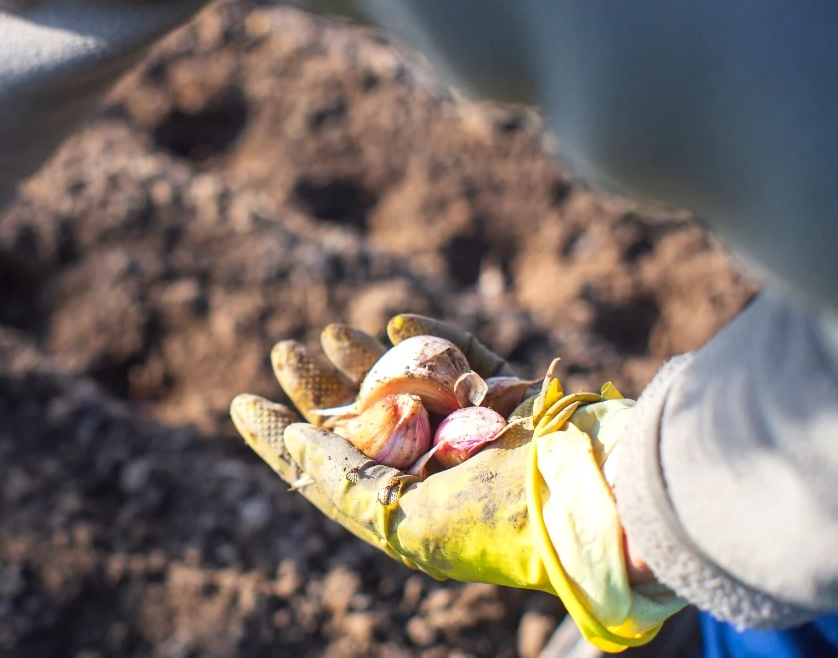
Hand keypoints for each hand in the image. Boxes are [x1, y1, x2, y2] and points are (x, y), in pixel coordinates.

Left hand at [231, 314, 682, 651]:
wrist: (609, 503)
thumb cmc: (503, 525)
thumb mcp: (405, 521)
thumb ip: (344, 480)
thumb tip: (293, 438)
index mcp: (408, 509)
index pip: (330, 468)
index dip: (280, 439)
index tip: (239, 403)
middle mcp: (440, 472)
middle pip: (364, 421)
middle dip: (321, 385)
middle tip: (283, 349)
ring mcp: (480, 432)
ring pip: (409, 386)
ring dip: (366, 359)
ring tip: (328, 329)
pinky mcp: (518, 399)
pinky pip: (467, 362)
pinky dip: (434, 340)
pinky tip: (400, 322)